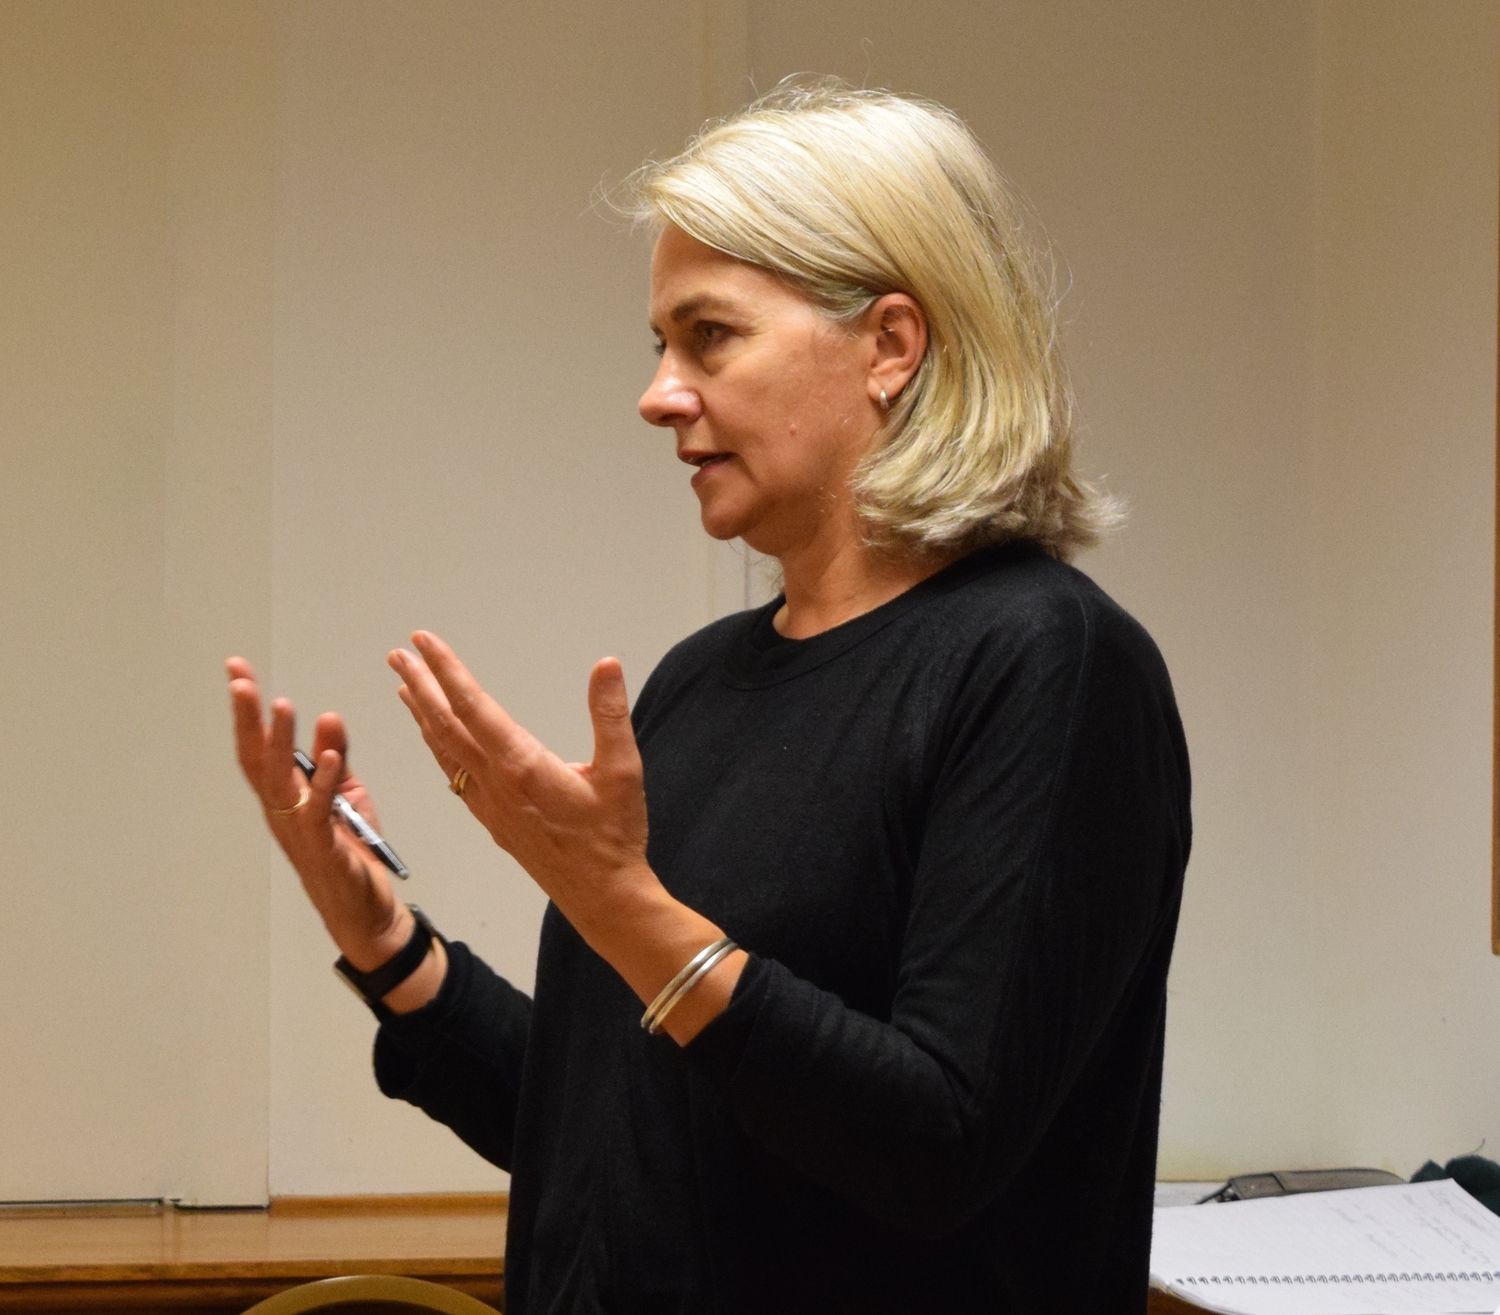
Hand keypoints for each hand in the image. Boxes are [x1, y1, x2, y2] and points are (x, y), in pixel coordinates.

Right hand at [226, 656, 410, 969]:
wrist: (367, 913)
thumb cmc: (351, 855)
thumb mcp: (346, 796)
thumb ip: (336, 758)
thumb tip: (329, 716)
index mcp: (285, 797)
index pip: (258, 746)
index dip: (247, 710)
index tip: (238, 670)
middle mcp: (282, 812)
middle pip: (257, 759)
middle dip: (247, 718)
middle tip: (239, 678)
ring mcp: (299, 832)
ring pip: (282, 782)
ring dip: (281, 744)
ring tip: (281, 706)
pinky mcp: (325, 849)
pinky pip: (322, 811)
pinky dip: (327, 781)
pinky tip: (333, 755)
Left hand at [388, 631, 654, 937]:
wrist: (601, 896)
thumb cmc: (613, 836)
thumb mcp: (623, 771)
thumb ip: (611, 714)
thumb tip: (606, 665)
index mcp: (522, 765)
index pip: (474, 706)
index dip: (447, 670)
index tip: (423, 642)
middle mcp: (495, 782)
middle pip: (447, 725)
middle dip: (421, 685)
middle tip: (399, 654)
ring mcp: (488, 803)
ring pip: (444, 750)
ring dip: (422, 714)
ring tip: (404, 685)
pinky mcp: (491, 819)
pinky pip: (453, 773)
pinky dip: (436, 746)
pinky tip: (433, 737)